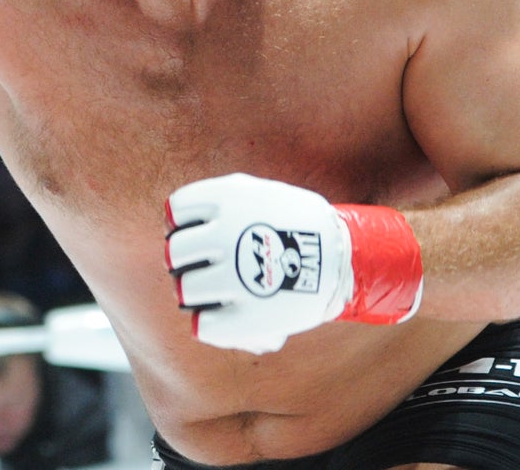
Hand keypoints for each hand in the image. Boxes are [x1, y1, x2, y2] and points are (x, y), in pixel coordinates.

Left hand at [165, 173, 421, 353]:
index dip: (179, 225)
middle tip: (198, 268)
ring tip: (212, 294)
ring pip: (185, 290)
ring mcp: (235, 278)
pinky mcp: (249, 317)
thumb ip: (218, 198)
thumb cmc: (298, 225)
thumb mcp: (261, 193)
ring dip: (193, 294)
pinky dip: (206, 325)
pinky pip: (202, 326)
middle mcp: (225, 236)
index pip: (175, 211)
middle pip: (174, 253)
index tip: (192, 233)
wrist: (347, 260)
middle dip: (183, 262)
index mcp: (228, 200)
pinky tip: (220, 318)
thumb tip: (172, 217)